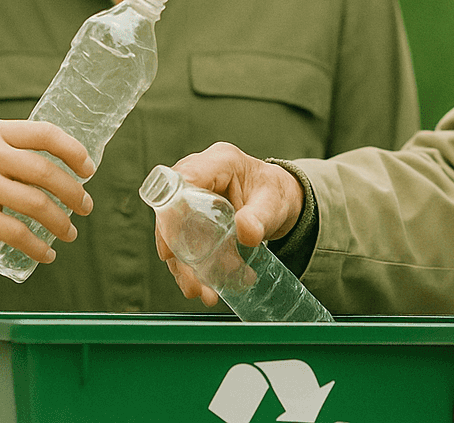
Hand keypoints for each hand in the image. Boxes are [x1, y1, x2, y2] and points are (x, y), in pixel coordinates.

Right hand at [0, 120, 94, 258]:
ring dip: (61, 222)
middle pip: (47, 171)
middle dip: (74, 192)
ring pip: (37, 204)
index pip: (46, 133)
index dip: (74, 151)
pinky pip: (18, 233)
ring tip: (69, 233)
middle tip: (85, 207)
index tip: (89, 169)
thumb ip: (7, 155)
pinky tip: (47, 253)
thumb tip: (55, 171)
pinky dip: (38, 246)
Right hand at [155, 142, 303, 305]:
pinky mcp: (195, 216)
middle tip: (195, 284)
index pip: (182, 182)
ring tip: (203, 293)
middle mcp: (201, 176)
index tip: (173, 250)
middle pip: (172, 211)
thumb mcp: (274, 203)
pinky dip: (194, 267)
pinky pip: (185, 241)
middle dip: (178, 252)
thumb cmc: (277, 194)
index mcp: (219, 161)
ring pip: (176, 232)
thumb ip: (261, 217)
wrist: (282, 201)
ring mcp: (195, 196)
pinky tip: (207, 287)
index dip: (171, 214)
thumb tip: (246, 233)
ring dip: (185, 266)